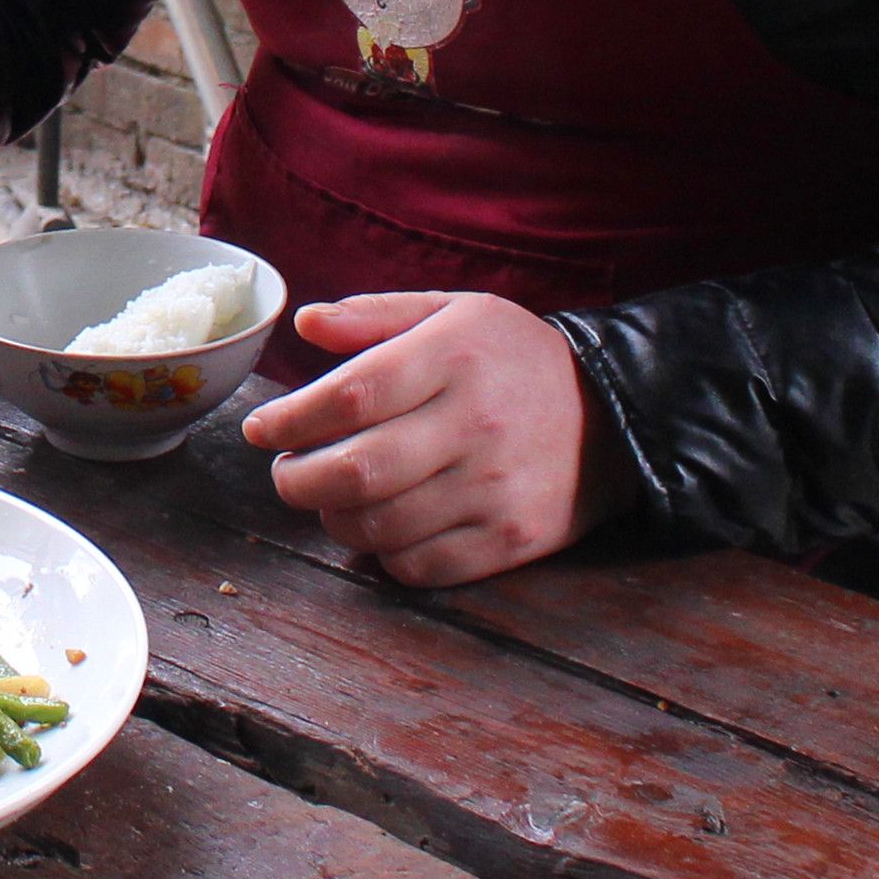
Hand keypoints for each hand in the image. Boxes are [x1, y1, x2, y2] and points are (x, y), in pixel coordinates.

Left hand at [241, 292, 626, 585]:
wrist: (617, 415)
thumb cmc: (514, 359)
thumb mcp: (453, 312)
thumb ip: (374, 315)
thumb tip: (305, 324)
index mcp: (453, 357)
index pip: (349, 396)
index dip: (289, 418)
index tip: (261, 427)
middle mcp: (474, 425)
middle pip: (354, 471)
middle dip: (296, 478)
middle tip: (287, 471)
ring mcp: (494, 489)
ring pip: (378, 525)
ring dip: (335, 517)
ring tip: (333, 495)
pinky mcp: (511, 540)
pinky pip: (420, 566)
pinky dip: (384, 553)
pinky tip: (383, 525)